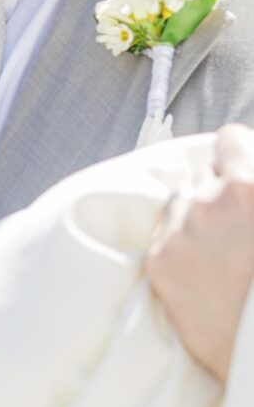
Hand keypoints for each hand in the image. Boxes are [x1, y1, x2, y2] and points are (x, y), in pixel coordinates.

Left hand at [145, 125, 253, 382]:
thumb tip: (245, 180)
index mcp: (250, 187)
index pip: (229, 139)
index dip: (239, 156)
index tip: (243, 172)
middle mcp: (211, 201)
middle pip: (203, 173)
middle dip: (220, 190)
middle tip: (237, 224)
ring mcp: (180, 231)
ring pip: (179, 200)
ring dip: (196, 214)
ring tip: (220, 248)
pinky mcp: (160, 263)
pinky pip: (163, 232)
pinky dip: (179, 241)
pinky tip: (203, 266)